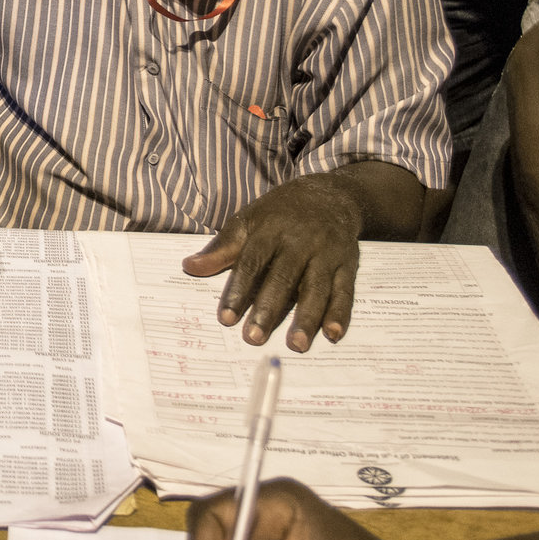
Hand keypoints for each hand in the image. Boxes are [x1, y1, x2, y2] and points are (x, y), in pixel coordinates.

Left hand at [182, 176, 367, 349]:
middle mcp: (300, 242)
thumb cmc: (281, 212)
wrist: (331, 194)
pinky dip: (340, 313)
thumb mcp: (249, 219)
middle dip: (269, 309)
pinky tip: (332, 334)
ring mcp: (326, 253)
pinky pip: (345, 291)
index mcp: (271, 230)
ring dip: (307, 318)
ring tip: (297, 345)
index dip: (238, 290)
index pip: (251, 262)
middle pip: (283, 278)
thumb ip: (223, 247)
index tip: (226, 318)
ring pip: (316, 288)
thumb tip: (190, 267)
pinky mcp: (348, 264)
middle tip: (254, 338)